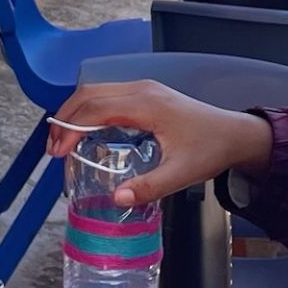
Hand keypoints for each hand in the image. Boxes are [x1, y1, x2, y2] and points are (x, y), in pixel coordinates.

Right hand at [47, 83, 271, 202]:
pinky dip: (89, 111)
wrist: (235, 134)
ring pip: (96, 92)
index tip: (58, 153)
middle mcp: (141, 89)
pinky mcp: (146, 94)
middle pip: (88, 94)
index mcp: (146, 104)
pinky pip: (108, 96)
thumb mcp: (181, 173)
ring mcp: (143, 89)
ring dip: (74, 113)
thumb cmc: (211, 149)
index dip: (70, 129)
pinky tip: (85, 132)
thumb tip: (117, 199)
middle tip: (53, 150)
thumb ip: (149, 187)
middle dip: (64, 119)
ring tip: (62, 142)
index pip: (94, 109)